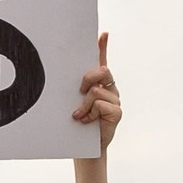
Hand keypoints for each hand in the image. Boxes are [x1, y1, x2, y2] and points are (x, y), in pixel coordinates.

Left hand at [70, 33, 119, 149]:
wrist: (86, 149)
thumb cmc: (79, 123)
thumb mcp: (75, 103)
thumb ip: (75, 88)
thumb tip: (65, 70)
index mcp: (99, 84)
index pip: (102, 61)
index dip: (103, 47)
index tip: (102, 34)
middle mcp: (109, 89)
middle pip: (102, 70)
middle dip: (88, 77)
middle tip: (79, 91)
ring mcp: (115, 100)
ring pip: (96, 90)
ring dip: (84, 105)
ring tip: (79, 115)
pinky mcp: (117, 112)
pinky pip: (101, 104)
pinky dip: (90, 113)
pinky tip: (87, 121)